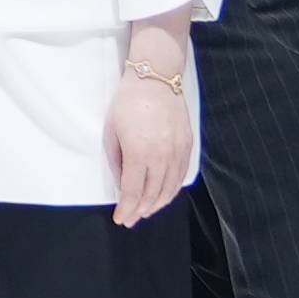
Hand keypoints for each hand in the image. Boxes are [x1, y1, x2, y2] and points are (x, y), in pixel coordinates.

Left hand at [104, 59, 198, 225]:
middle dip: (139, 211)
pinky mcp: (187, 145)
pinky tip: (163, 195)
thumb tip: (122, 185)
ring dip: (157, 204)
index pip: (133, 192)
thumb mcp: (111, 132)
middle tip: (131, 219)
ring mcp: (177, 151)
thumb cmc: (127, 103)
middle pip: (152, 195)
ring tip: (146, 211)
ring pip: (169, 189)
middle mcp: (161, 156)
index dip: (126, 209)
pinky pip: (181, 176)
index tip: (120, 218)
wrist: (155, 78)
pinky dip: (172, 190)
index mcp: (138, 152)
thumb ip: (117, 162)